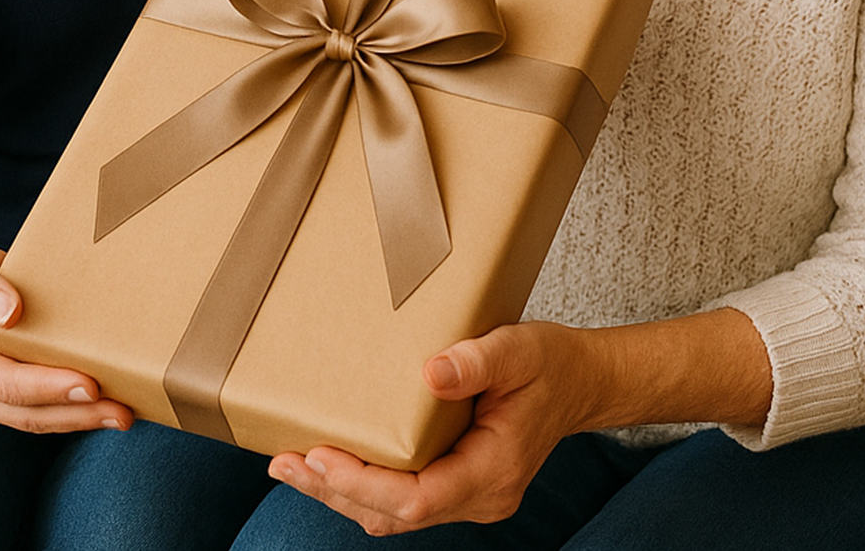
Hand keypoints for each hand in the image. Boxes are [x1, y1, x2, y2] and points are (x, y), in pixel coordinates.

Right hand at [0, 240, 132, 433]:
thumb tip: (9, 312)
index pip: (4, 382)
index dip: (47, 387)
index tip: (88, 384)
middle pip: (25, 411)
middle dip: (75, 414)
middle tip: (120, 412)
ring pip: (36, 419)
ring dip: (79, 420)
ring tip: (122, 416)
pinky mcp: (6, 395)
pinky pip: (41, 410)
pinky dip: (72, 412)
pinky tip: (104, 408)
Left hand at [267, 322, 586, 534]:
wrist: (582, 381)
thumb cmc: (552, 363)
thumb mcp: (521, 350)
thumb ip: (478, 361)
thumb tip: (431, 372)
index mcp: (493, 471)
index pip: (416, 499)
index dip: (362, 484)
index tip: (319, 456)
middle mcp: (480, 497)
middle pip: (394, 515)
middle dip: (334, 492)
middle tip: (282, 462)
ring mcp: (469, 496)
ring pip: (393, 514)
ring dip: (341, 493)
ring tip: (290, 464)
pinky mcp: (459, 483)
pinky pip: (404, 497)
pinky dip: (364, 485)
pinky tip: (332, 462)